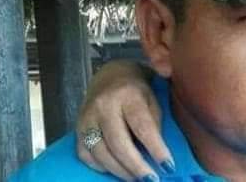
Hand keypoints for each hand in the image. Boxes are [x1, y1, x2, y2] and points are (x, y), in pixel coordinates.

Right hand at [75, 60, 172, 180]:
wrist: (110, 74)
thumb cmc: (137, 90)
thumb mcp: (152, 98)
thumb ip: (155, 122)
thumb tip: (158, 154)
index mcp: (128, 94)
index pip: (142, 126)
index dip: (155, 148)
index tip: (168, 166)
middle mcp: (104, 106)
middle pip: (118, 143)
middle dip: (136, 166)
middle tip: (151, 180)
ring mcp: (87, 118)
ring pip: (100, 152)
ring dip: (120, 171)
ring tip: (137, 179)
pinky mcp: (76, 128)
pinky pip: (86, 155)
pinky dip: (101, 167)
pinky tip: (116, 170)